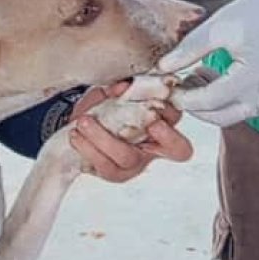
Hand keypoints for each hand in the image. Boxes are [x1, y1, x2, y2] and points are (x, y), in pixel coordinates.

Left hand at [69, 81, 192, 182]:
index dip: (172, 134)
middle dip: (159, 137)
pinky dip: (87, 148)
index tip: (155, 121)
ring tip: (84, 123)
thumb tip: (122, 87)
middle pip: (171, 151)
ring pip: (125, 158)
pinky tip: (76, 135)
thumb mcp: (118, 92)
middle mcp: (153, 148)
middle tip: (131, 125)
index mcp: (164, 126)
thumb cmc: (110, 106)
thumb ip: (123, 89)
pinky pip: (102, 166)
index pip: (181, 138)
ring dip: (103, 139)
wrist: (83, 122)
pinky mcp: (112, 172)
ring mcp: (133, 163)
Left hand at [157, 0, 258, 126]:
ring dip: (214, 102)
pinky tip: (223, 75)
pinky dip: (234, 97)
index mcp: (251, 79)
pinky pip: (254, 105)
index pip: (207, 103)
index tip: (168, 85)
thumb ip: (190, 49)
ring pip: (238, 113)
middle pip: (221, 117)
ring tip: (199, 74)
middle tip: (180, 84)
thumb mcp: (221, 24)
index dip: (183, 97)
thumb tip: (163, 68)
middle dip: (196, 105)